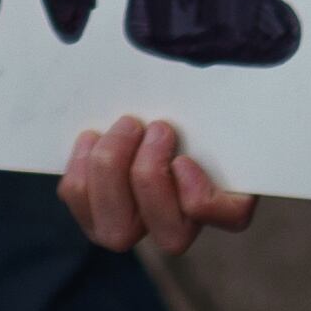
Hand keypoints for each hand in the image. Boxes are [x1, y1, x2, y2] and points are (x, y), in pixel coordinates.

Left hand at [59, 116, 254, 257]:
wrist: (144, 102)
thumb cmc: (189, 101)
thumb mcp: (213, 99)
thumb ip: (222, 104)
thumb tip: (230, 73)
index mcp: (228, 197)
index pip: (229, 219)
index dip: (202, 199)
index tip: (184, 159)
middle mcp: (181, 223)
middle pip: (171, 237)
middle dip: (151, 177)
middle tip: (154, 128)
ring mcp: (135, 224)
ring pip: (118, 232)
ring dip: (114, 170)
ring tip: (124, 127)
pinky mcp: (95, 211)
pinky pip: (80, 203)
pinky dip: (81, 169)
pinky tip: (92, 136)